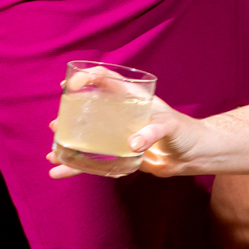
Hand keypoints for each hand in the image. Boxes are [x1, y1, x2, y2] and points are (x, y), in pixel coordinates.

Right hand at [45, 95, 215, 177]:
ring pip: (88, 137)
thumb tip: (132, 144)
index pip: (106, 80)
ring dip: (69, 142)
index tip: (69, 85)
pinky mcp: (121, 155)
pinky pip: (95, 160)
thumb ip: (153, 131)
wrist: (196, 156)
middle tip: (55, 124)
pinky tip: (59, 171)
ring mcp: (120, 135)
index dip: (87, 78)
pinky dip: (77, 167)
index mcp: (133, 98)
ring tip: (52, 149)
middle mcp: (122, 115)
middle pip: (90, 110)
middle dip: (70, 116)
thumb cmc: (187, 132)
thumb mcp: (170, 126)